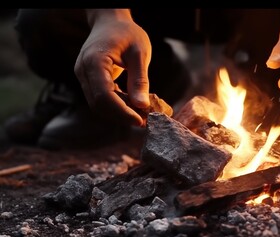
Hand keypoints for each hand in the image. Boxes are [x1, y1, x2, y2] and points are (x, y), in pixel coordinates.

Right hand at [74, 9, 150, 126]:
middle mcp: (83, 71)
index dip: (122, 112)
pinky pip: (100, 98)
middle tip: (144, 120)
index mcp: (94, 61)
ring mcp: (83, 76)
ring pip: (98, 104)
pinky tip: (133, 104)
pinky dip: (116, 105)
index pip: (104, 96)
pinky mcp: (88, 79)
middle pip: (99, 104)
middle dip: (121, 115)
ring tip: (141, 113)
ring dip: (119, 112)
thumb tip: (143, 106)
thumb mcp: (139, 54)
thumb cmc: (127, 33)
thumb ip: (140, 80)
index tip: (141, 120)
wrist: (111, 21)